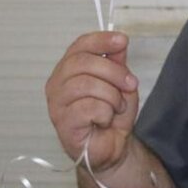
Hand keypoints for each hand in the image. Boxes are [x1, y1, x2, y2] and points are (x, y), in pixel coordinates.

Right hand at [45, 30, 138, 171]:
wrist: (113, 146)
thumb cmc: (111, 113)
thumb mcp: (119, 82)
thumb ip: (116, 62)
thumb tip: (118, 42)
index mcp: (68, 69)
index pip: (79, 45)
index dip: (101, 40)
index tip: (122, 40)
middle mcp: (57, 84)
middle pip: (83, 62)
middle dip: (114, 72)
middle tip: (130, 84)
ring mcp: (56, 104)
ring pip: (85, 84)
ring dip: (111, 95)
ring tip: (116, 107)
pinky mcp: (62, 124)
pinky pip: (87, 107)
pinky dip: (105, 112)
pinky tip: (104, 120)